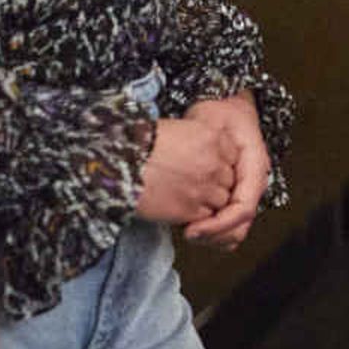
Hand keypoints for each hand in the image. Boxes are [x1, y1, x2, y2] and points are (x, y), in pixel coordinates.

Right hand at [134, 110, 236, 229]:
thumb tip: (206, 155)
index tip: (206, 166)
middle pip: (228, 180)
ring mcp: (205, 189)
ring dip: (206, 201)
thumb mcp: (175, 130)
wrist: (115, 165)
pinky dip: (196, 216)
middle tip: (192, 183)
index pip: (233, 156)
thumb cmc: (137, 144)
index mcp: (212, 138)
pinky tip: (177, 205)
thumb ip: (199, 142)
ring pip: (220, 202)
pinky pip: (205, 217)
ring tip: (183, 194)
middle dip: (215, 184)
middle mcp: (214, 163)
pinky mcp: (191, 211)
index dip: (220, 163)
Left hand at [174, 93, 269, 247]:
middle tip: (186, 234)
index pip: (242, 209)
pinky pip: (228, 225)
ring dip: (213, 238)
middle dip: (214, 237)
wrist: (228, 109)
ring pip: (236, 231)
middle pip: (240, 227)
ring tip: (188, 231)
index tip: (191, 230)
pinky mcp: (234, 197)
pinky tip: (193, 226)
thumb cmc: (221, 114)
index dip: (218, 225)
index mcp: (254, 169)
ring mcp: (244, 193)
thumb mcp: (215, 121)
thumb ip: (211, 142)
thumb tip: (205, 168)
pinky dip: (213, 233)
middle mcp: (253, 186)